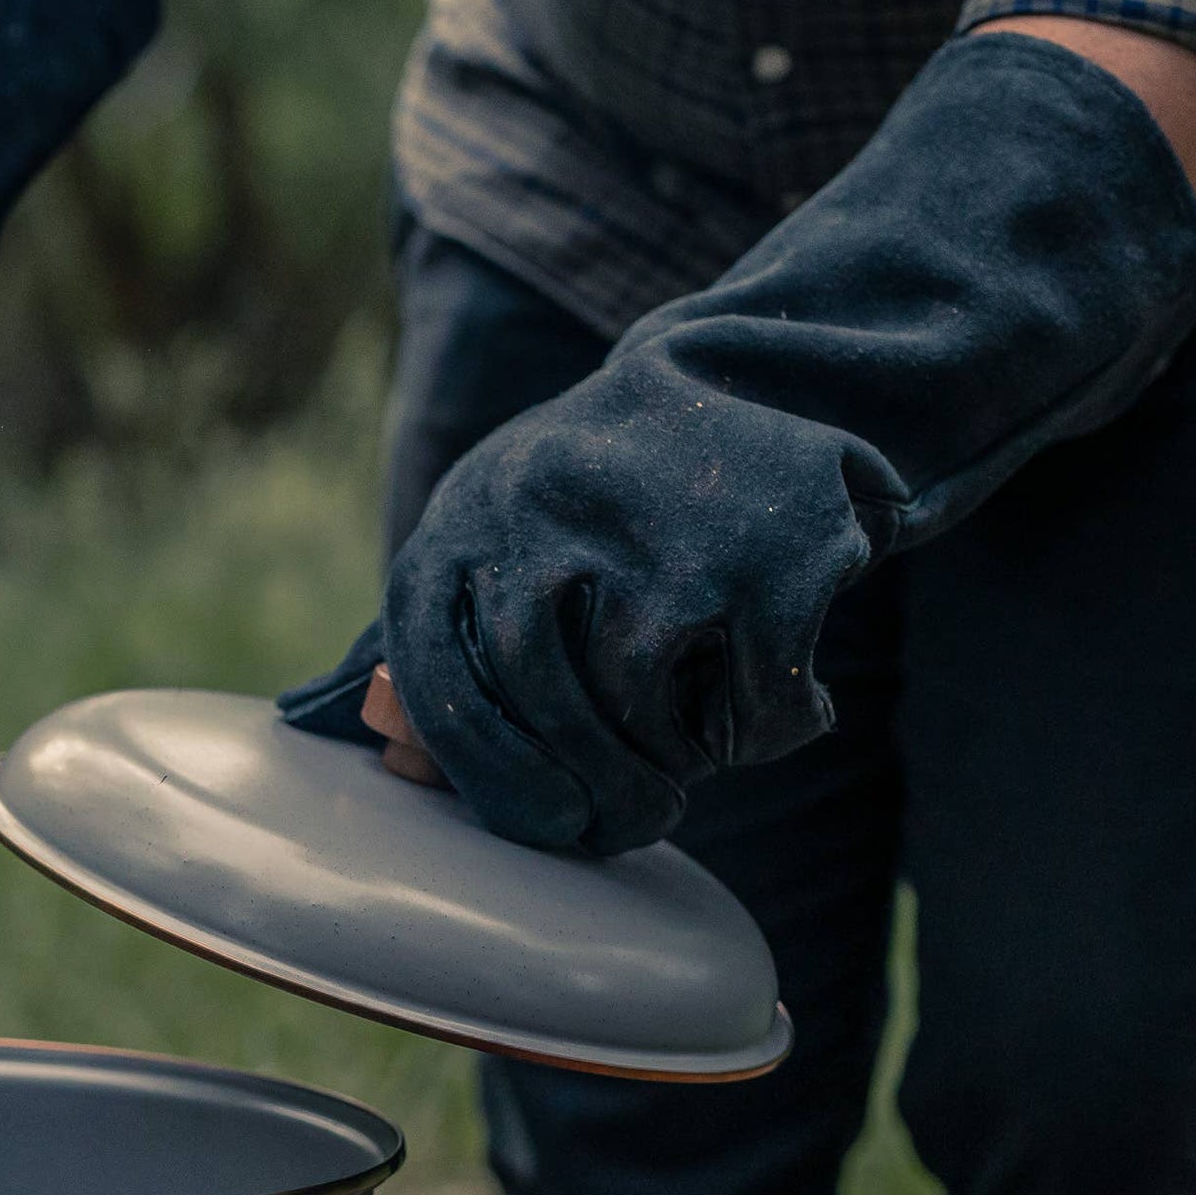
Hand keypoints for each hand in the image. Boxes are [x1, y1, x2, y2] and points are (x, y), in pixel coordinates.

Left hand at [295, 32, 1195, 854]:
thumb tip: (409, 772)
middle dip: (590, 789)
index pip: (438, 676)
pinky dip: (769, 728)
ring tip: (702, 747)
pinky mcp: (761, 554)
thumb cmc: (613, 494)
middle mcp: (541, 509)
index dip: (486, 775)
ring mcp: (652, 530)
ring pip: (639, 704)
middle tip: (635, 822)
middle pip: (538, 700)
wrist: (761, 367)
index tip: (543, 828)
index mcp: (467, 512)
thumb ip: (460, 632)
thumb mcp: (511, 528)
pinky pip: (752, 697)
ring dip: (677, 754)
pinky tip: (786, 707)